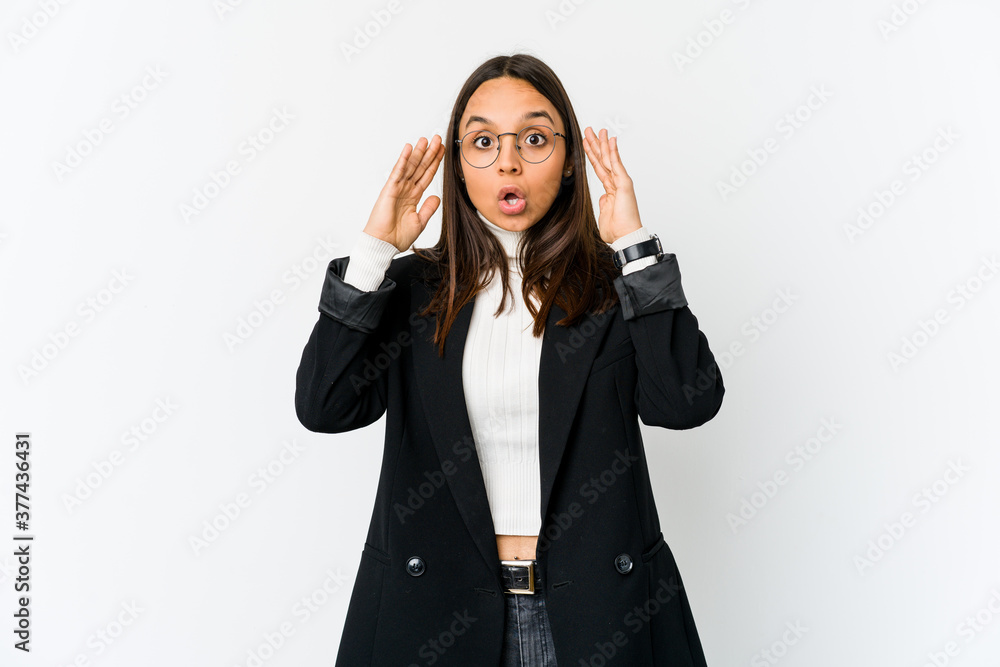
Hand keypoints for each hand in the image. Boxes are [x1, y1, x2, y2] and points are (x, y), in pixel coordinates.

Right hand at [363, 135, 444, 252]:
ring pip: (411, 166)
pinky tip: (409, 148)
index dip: (435, 162)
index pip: (427, 175)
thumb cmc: (397, 236)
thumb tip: (437, 196)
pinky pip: (398, 171)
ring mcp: (398, 188)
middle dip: (430, 152)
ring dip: (418, 152)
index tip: (442, 151)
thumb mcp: (420, 222)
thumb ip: (428, 208)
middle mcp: (406, 189)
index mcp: (413, 196)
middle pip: (421, 167)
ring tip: (426, 139)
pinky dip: (403, 160)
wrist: (384, 244)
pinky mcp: (389, 189)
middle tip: (437, 138)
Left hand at [582, 127, 642, 244]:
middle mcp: (616, 183)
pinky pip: (616, 164)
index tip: (587, 143)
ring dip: (602, 144)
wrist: (624, 236)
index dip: (592, 155)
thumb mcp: (604, 213)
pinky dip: (613, 151)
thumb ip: (604, 203)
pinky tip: (610, 140)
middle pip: (603, 159)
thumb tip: (603, 196)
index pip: (599, 168)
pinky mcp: (624, 183)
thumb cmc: (617, 229)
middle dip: (595, 144)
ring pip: (608, 158)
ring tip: (597, 130)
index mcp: (610, 189)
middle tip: (589, 130)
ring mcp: (621, 182)